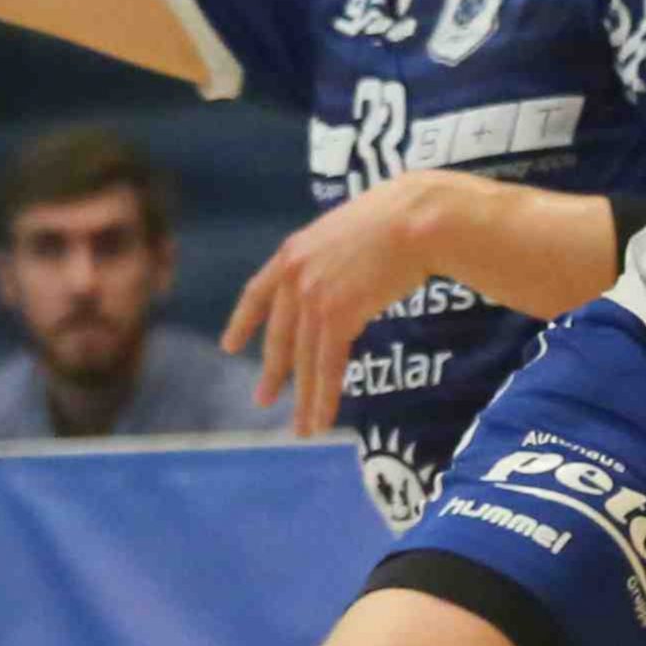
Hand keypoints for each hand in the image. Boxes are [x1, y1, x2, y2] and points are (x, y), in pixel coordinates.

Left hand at [223, 169, 465, 438]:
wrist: (415, 218)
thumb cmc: (398, 216)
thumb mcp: (347, 229)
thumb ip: (332, 255)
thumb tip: (343, 272)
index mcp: (293, 252)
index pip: (257, 292)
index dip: (243, 323)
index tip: (229, 347)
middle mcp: (294, 276)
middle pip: (279, 336)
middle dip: (273, 372)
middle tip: (263, 400)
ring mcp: (313, 297)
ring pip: (303, 360)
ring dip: (304, 400)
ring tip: (302, 429)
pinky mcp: (337, 317)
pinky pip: (327, 366)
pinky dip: (324, 398)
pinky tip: (322, 421)